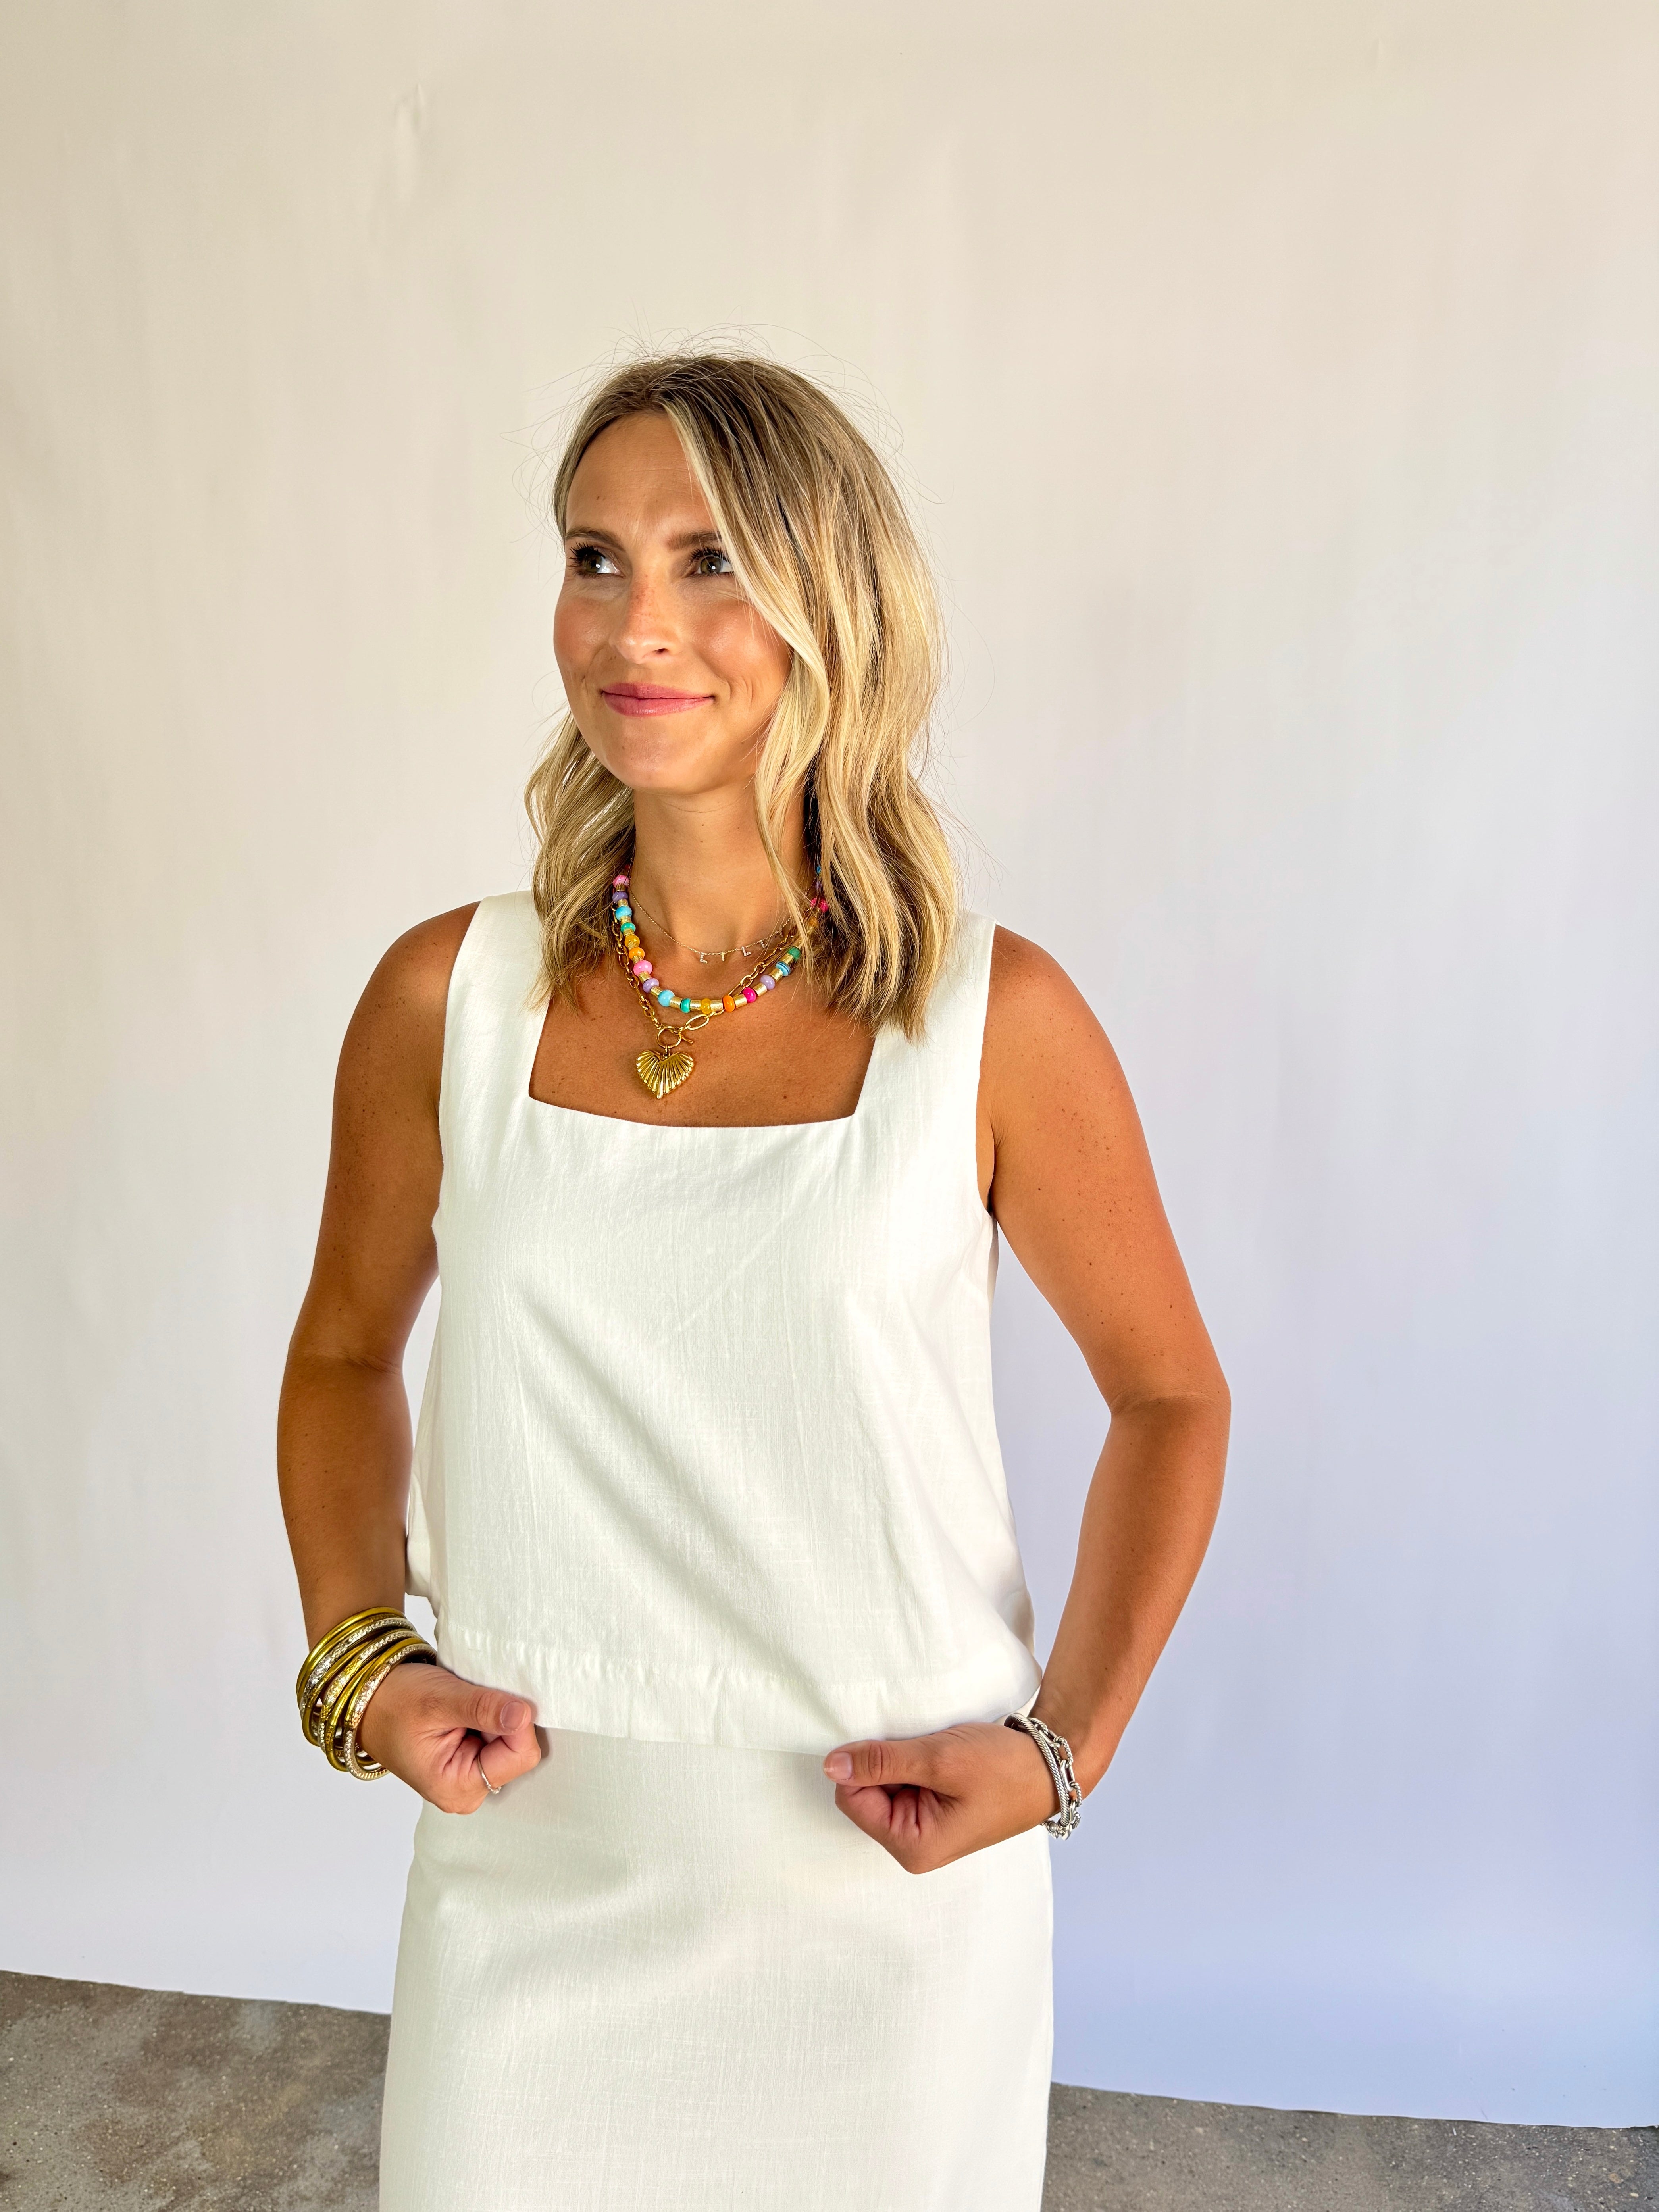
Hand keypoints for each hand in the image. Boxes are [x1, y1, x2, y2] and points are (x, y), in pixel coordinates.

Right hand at [354, 1660, 540, 1811]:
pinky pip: (500, 1738)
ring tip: (466, 1703)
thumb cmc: (394, 1703)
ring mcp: (470, 1777)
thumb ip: (483, 1709)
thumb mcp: (438, 1700)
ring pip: (512, 1742)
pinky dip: (491, 1717)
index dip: (517, 1721)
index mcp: (458, 1788)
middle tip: (473, 1699)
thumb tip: (523, 1715)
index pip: (520, 1756)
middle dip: (505, 1719)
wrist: (370, 1702)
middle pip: (518, 1751)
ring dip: (498, 1716)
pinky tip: (469, 1708)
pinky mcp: (471, 1761)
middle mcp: (468, 1790)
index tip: (493, 1696)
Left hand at [821, 1720, 1060, 1872]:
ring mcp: (924, 1829)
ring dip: (902, 1760)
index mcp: (912, 1847)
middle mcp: (914, 1846)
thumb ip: (882, 1761)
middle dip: (885, 1764)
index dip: (864, 1765)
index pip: (852, 1799)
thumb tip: (832, 1765)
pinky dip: (915, 1762)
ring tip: (937, 1752)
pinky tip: (941, 1756)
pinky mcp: (933, 1811)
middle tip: (924, 1749)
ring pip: (883, 1785)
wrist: (1049, 1766)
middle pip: (865, 1794)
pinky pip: (903, 1782)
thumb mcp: (939, 1759)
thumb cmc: (1002, 1767)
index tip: (898, 1745)